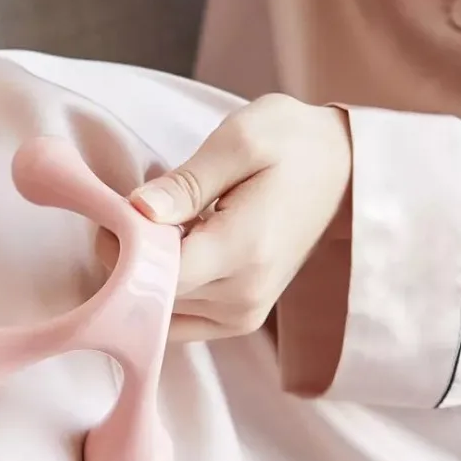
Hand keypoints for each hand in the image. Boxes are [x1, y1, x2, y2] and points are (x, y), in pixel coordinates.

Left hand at [97, 94, 351, 341]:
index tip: (116, 210)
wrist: (343, 172)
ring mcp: (243, 315)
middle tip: (131, 211)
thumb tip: (138, 211)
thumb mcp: (240, 140)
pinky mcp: (240, 321)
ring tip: (160, 228)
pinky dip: (163, 291)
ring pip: (160, 311)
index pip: (157, 274)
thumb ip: (186, 181)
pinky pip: (178, 320)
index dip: (122, 245)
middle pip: (154, 295)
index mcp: (244, 250)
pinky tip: (175, 252)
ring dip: (144, 275)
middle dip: (128, 258)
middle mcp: (244, 296)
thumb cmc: (292, 144)